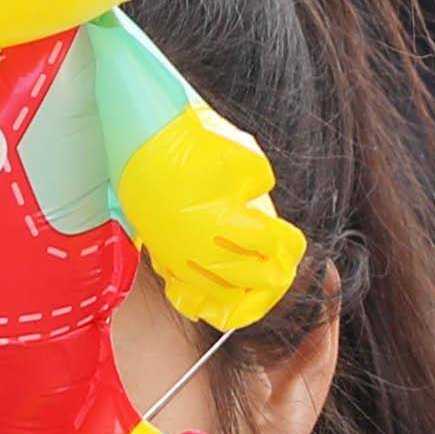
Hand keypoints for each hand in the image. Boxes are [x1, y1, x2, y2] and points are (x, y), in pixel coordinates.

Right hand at [122, 105, 304, 335]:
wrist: (141, 141)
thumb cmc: (194, 146)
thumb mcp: (246, 159)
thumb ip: (260, 185)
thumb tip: (259, 201)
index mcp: (224, 224)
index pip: (267, 245)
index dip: (285, 243)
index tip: (293, 240)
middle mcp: (201, 248)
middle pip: (247, 275)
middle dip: (269, 273)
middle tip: (282, 268)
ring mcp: (178, 254)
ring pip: (216, 288)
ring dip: (240, 287)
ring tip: (252, 282)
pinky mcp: (161, 252)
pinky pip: (183, 287)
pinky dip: (204, 292)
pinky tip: (214, 290)